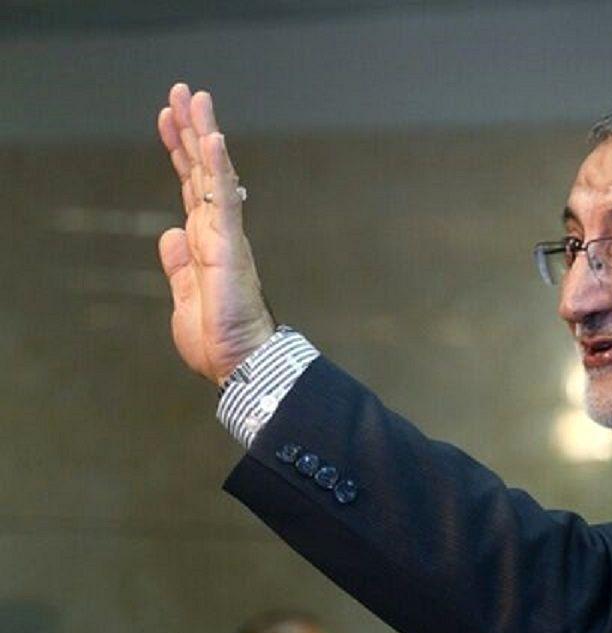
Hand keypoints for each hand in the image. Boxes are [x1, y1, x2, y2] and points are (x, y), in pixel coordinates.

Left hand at [157, 83, 274, 384]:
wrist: (242, 363)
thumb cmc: (219, 339)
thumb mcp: (185, 298)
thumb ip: (178, 266)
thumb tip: (169, 232)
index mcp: (205, 243)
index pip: (190, 186)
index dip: (180, 152)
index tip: (169, 119)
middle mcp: (217, 231)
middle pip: (201, 170)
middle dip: (191, 129)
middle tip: (183, 91)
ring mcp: (225, 235)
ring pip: (212, 175)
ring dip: (203, 134)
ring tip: (195, 99)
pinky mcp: (230, 246)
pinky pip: (225, 200)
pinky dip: (219, 169)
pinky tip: (213, 140)